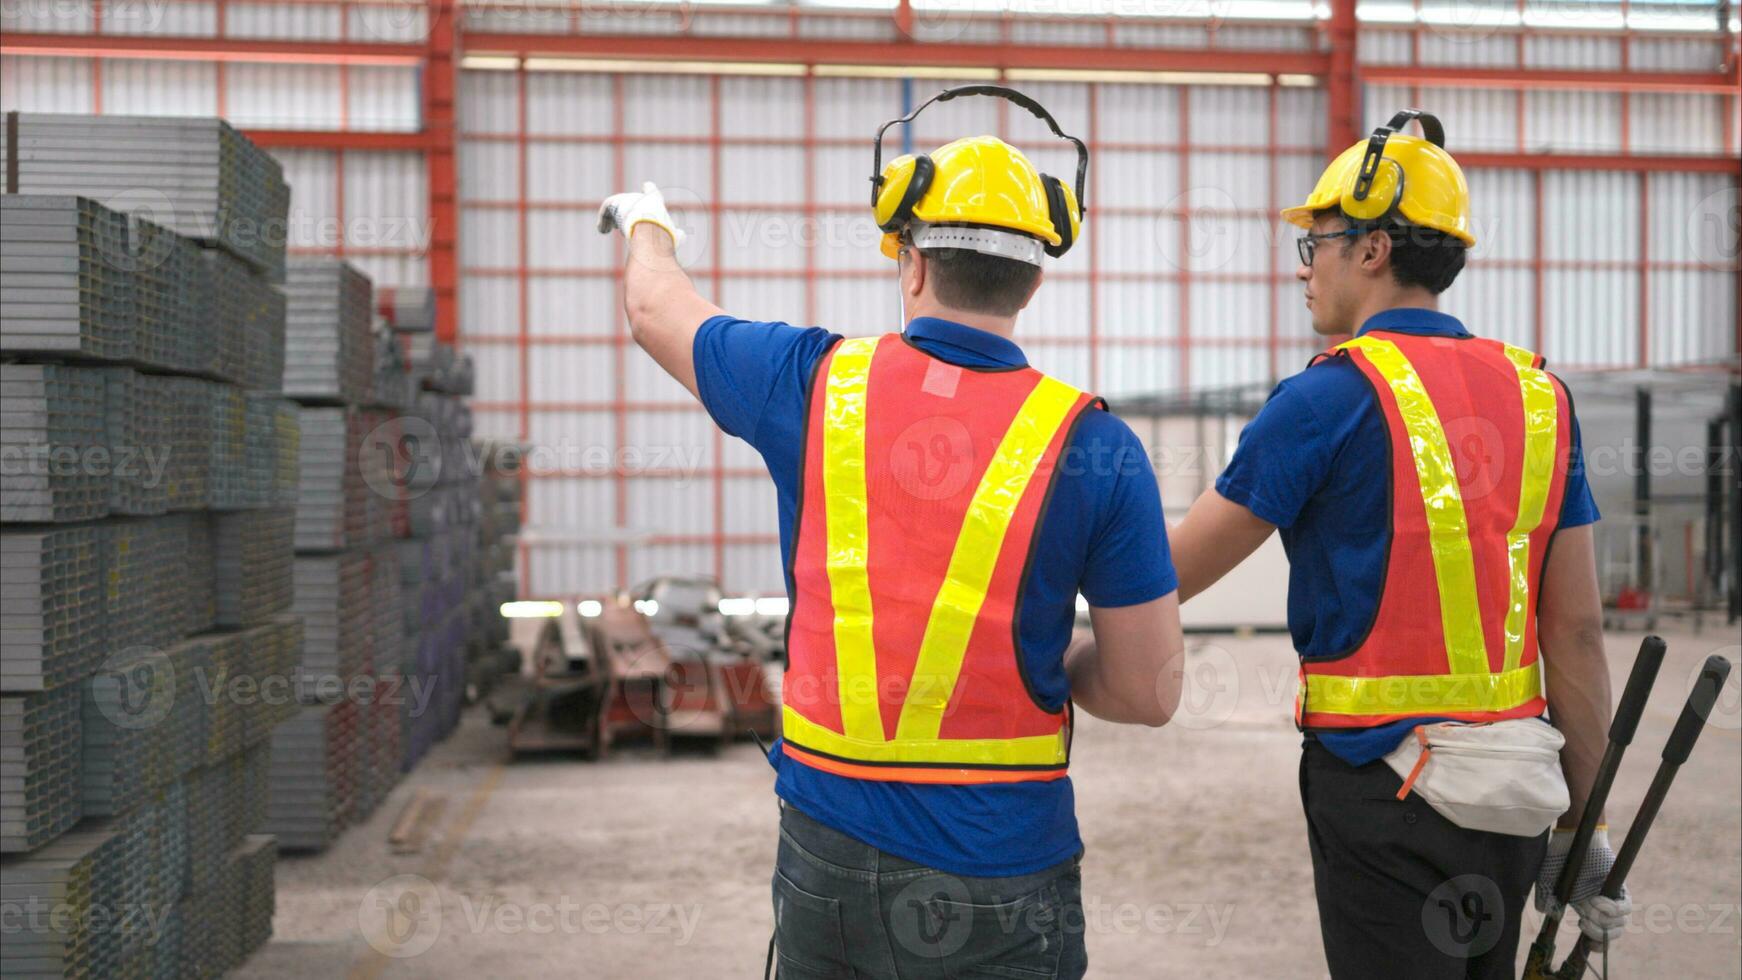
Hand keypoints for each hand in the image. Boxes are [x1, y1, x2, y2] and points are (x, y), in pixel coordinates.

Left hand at [596, 181, 684, 247]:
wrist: (650, 229)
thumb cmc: (663, 236)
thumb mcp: (673, 236)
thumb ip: (677, 235)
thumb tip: (682, 234)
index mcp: (655, 202)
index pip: (652, 191)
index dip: (649, 190)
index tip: (646, 185)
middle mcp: (640, 197)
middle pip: (631, 203)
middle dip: (626, 214)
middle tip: (622, 227)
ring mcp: (626, 198)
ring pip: (616, 206)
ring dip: (612, 218)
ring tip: (610, 228)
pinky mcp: (614, 202)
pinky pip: (606, 209)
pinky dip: (603, 220)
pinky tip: (602, 230)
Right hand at [1534, 827, 1631, 946]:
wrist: (1571, 837)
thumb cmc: (1558, 857)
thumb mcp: (1547, 882)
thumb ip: (1547, 900)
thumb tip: (1551, 916)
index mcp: (1586, 907)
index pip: (1599, 935)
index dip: (1597, 945)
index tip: (1587, 945)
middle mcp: (1601, 905)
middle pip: (1612, 933)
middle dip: (1598, 935)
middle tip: (1582, 924)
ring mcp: (1611, 896)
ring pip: (1620, 923)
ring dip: (1602, 921)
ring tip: (1588, 910)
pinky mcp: (1619, 885)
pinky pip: (1624, 906)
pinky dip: (1612, 909)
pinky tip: (1597, 900)